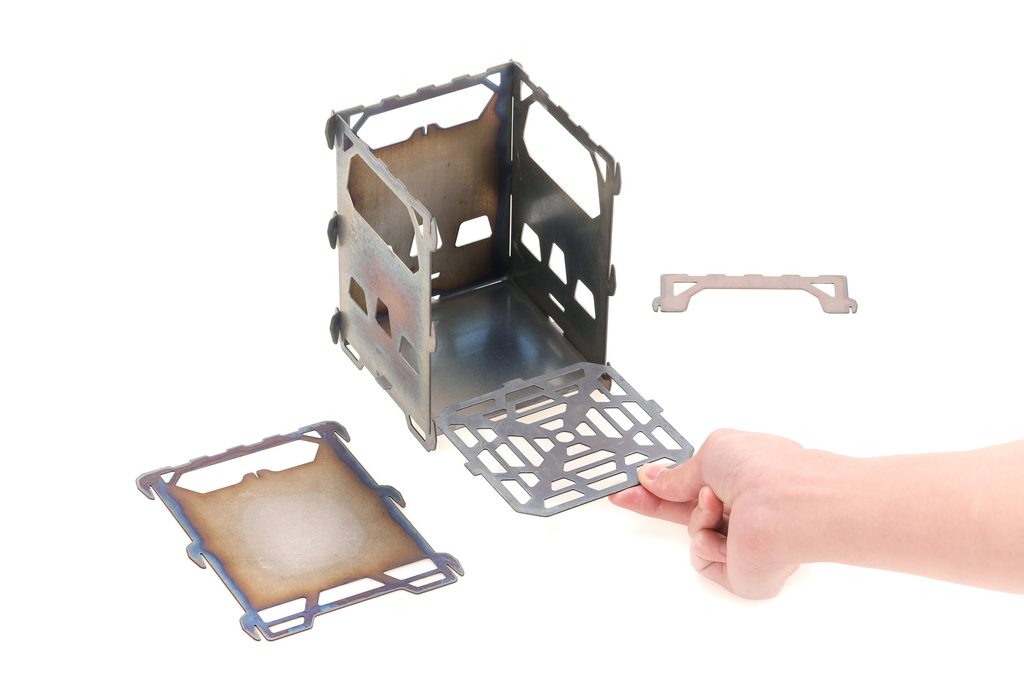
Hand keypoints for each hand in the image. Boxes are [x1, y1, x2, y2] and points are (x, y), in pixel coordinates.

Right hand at [610, 428, 836, 597]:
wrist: (789, 506)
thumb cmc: (766, 471)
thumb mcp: (711, 453)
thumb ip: (679, 473)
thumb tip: (654, 477)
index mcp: (746, 478)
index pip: (696, 484)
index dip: (665, 484)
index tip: (637, 484)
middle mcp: (749, 512)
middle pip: (690, 512)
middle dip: (658, 504)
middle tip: (626, 497)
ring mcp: (747, 543)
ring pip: (694, 534)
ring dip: (696, 517)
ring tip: (716, 503)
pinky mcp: (743, 573)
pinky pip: (703, 560)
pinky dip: (707, 544)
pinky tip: (728, 535)